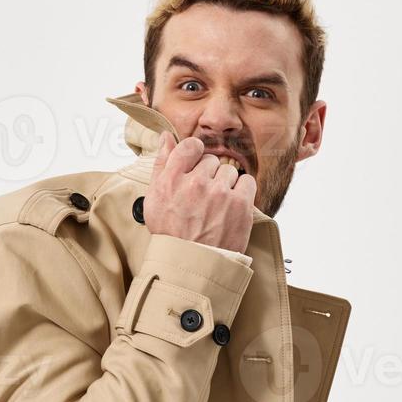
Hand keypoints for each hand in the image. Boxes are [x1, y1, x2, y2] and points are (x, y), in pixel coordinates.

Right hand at [143, 133, 255, 254]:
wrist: (192, 264)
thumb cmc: (171, 234)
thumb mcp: (154, 199)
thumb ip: (161, 164)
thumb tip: (167, 137)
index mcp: (171, 180)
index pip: (189, 145)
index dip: (194, 154)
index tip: (195, 166)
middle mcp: (195, 183)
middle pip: (210, 160)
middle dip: (208, 175)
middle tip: (203, 197)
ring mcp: (219, 193)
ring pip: (229, 171)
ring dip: (225, 184)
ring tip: (216, 205)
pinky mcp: (240, 205)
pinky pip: (247, 181)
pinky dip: (242, 191)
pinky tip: (230, 206)